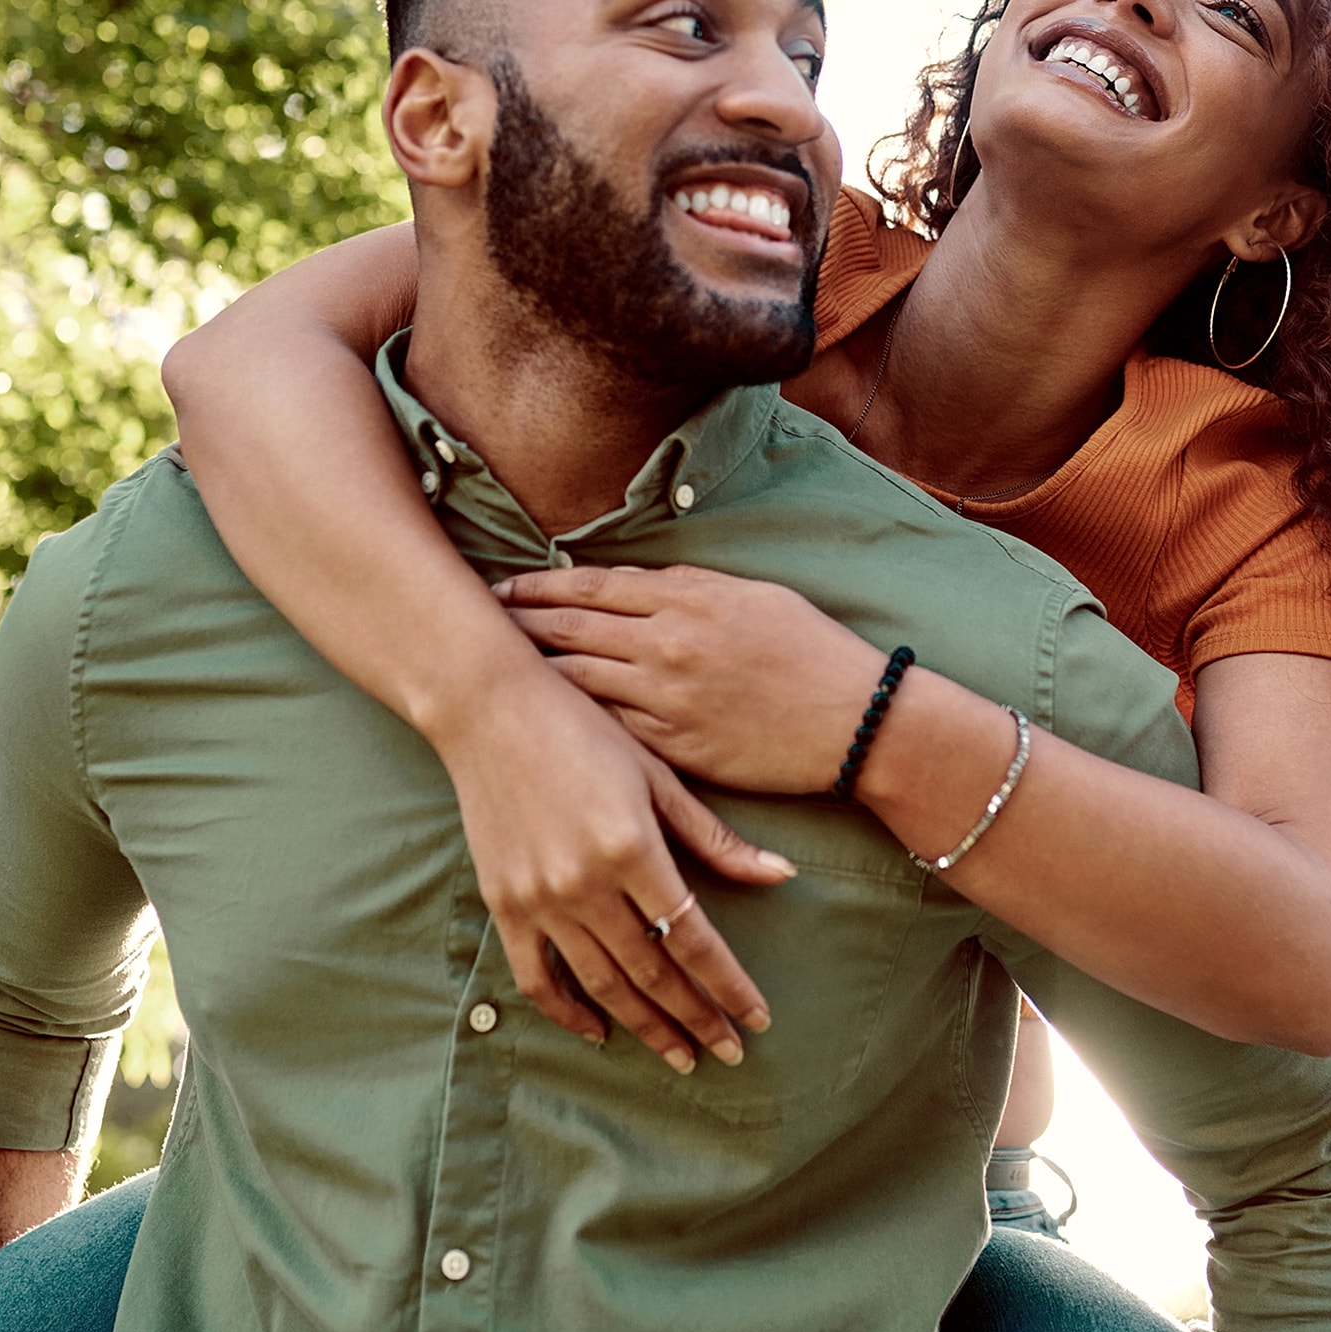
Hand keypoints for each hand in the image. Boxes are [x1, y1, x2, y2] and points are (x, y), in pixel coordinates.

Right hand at [430, 655, 794, 1074]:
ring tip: (680, 1054)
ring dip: (645, 1025)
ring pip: (602, 984)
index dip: (729, 986)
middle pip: (653, 972)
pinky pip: (537, 977)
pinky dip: (568, 1012)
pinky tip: (600, 1031)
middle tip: (728, 1051)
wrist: (489, 709)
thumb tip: (782, 877)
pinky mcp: (504, 904)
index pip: (694, 938)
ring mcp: (539, 898)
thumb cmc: (584, 730)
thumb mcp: (658, 775)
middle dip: (696, 1017)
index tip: (756, 1020)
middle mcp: (585, 883)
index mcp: (632, 848)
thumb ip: (714, 837)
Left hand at [495, 564, 886, 796]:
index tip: (505, 587)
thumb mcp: (752, 596)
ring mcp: (667, 699)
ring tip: (493, 670)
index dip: (540, 586)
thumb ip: (688, 586)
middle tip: (476, 621)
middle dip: (518, 623)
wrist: (854, 720)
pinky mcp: (673, 748)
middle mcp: (668, 645)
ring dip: (531, 673)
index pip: (592, 586)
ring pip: (577, 680)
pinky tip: (543, 719)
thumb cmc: (811, 651)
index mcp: (687, 599)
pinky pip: (607, 728)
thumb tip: (634, 583)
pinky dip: (571, 719)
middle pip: (570, 629)